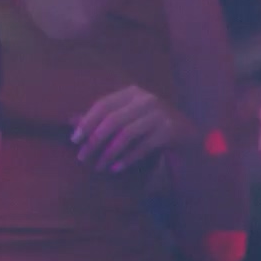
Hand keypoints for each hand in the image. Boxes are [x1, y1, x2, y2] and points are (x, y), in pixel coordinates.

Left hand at [72, 84, 187, 171]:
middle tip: (82, 157)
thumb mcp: (127, 119)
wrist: (190, 137)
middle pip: (113, 119)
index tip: (74, 140)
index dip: (87, 121)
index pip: (103, 104)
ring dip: (109, 152)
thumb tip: (71, 120)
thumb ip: (102, 118)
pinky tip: (116, 168)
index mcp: (133, 92)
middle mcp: (147, 99)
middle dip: (95, 140)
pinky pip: (143, 146)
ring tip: (98, 166)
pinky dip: (127, 158)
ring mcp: (160, 114)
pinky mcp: (170, 131)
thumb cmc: (152, 128)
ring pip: (127, 133)